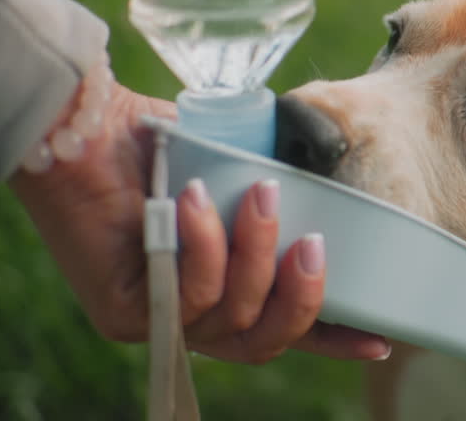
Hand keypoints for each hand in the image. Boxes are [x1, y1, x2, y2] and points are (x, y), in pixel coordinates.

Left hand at [9, 78, 389, 363]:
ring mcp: (160, 318)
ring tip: (259, 194)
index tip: (380, 340)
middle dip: (303, 298)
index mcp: (226, 284)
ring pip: (233, 318)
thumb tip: (341, 181)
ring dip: (256, 253)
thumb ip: (286, 188)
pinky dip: (204, 245)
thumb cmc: (164, 139)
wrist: (85, 125)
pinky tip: (197, 198)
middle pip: (265, 342)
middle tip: (314, 243)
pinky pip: (188, 297)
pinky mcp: (127, 312)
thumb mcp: (246, 165)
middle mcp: (195, 312)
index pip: (284, 324)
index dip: (334, 336)